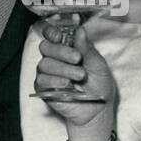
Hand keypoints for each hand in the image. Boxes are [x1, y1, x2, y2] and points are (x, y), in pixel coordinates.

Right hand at [34, 21, 116, 139]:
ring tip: (79, 76)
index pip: (51, 35)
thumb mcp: (98, 64)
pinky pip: (41, 80)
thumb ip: (87, 49)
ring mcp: (47, 74)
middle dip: (61, 51)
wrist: (97, 109)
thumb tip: (79, 31)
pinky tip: (66, 84)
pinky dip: (54, 80)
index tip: (60, 35)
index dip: (52, 32)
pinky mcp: (43, 89)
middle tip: (77, 59)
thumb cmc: (99, 85)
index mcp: (67, 49)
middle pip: (46, 47)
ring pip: (44, 64)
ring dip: (63, 68)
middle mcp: (54, 59)